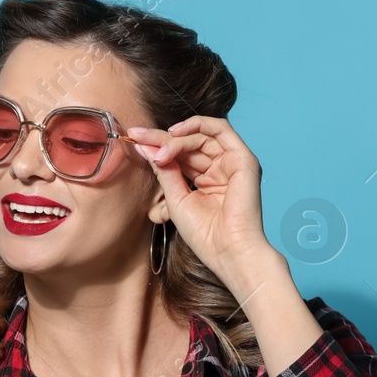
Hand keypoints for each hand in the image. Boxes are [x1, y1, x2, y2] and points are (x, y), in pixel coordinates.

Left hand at [127, 116, 275, 283]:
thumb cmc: (204, 233)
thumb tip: (144, 146)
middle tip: (138, 137)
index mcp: (206, 179)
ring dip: (175, 139)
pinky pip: (220, 129)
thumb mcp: (176, 198)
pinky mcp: (243, 158)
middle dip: (161, 138)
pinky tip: (175, 134)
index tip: (133, 139)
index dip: (156, 145)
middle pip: (188, 141)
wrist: (227, 251)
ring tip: (158, 152)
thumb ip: (164, 170)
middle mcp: (220, 168)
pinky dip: (196, 125)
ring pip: (200, 135)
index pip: (180, 154)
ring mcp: (232, 162)